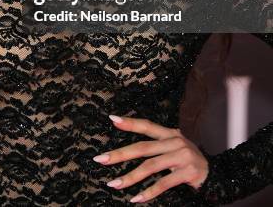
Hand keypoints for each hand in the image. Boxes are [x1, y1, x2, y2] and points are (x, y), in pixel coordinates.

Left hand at [92, 115, 208, 202]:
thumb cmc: (189, 162)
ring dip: (130, 177)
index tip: (112, 120)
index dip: (130, 123)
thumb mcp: (175, 148)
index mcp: (170, 134)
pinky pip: (163, 183)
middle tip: (101, 159)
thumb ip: (158, 146)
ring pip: (150, 166)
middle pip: (143, 147)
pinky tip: (136, 198)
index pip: (147, 126)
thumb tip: (131, 148)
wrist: (217, 175)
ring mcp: (182, 156)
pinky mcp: (187, 172)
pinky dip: (148, 192)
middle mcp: (175, 141)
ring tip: (114, 184)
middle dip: (120, 154)